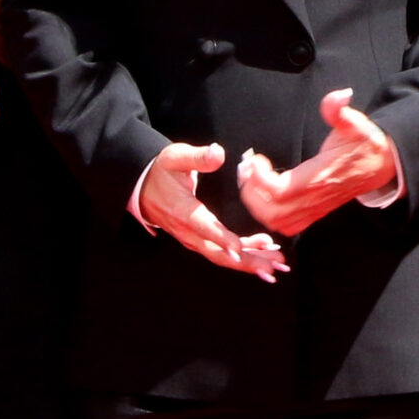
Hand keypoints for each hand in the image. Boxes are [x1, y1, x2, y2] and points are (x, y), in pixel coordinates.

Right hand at [139, 141, 285, 280]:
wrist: (142, 187)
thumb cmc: (161, 171)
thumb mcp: (175, 157)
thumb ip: (198, 157)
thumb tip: (218, 153)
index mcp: (183, 210)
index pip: (203, 227)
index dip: (222, 238)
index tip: (239, 249)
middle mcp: (187, 231)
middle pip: (218, 252)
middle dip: (247, 261)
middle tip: (274, 265)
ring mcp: (192, 239)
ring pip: (221, 257)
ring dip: (249, 263)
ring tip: (276, 265)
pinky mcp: (197, 240)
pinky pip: (220, 253)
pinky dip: (242, 257)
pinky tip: (264, 255)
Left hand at [236, 90, 398, 237]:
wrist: (380, 166)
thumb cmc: (364, 144)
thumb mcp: (355, 123)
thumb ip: (340, 111)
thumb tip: (339, 96)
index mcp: (319, 177)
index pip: (279, 191)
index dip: (260, 178)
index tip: (256, 158)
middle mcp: (315, 198)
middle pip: (271, 210)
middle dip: (251, 191)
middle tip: (249, 169)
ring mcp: (314, 208)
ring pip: (275, 220)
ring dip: (257, 203)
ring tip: (253, 180)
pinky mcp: (314, 213)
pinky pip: (286, 226)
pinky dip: (269, 216)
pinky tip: (266, 196)